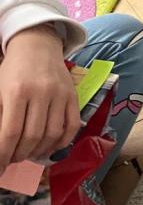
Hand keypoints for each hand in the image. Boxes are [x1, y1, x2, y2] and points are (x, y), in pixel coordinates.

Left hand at [0, 26, 79, 172]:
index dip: (3, 155)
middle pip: (31, 137)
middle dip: (19, 155)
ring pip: (52, 135)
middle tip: (12, 159)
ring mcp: (60, 94)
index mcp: (16, 91)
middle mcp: (41, 92)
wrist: (37, 45)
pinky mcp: (73, 95)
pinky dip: (62, 142)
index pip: (10, 133)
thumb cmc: (12, 70)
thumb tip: (0, 144)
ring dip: (38, 151)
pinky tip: (50, 147)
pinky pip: (72, 126)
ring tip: (28, 153)